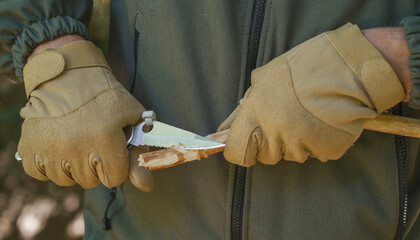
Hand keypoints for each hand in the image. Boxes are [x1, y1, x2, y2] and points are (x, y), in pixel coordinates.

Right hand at [18, 39, 150, 188]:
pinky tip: (55, 145)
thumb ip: (138, 153)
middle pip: (91, 181)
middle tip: (92, 142)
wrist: (66, 72)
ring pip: (66, 179)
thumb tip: (146, 186)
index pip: (114, 178)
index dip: (116, 165)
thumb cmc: (102, 93)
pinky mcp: (28, 147)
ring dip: (72, 167)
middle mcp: (75, 146)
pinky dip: (47, 164)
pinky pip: (39, 173)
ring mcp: (49, 148)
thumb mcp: (129, 115)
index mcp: (104, 138)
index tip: (111, 150)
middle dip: (96, 165)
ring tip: (74, 141)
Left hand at [218, 23, 404, 165]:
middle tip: (285, 120)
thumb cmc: (302, 67)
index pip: (236, 151)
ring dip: (295, 142)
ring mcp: (303, 145)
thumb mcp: (264, 79)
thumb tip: (227, 127)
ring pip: (291, 156)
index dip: (238, 150)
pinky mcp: (326, 151)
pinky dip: (317, 142)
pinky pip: (315, 154)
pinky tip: (322, 121)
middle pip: (266, 156)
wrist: (346, 66)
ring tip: (307, 116)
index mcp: (257, 114)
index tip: (243, 146)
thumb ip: (246, 107)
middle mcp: (276, 134)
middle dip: (271, 143)